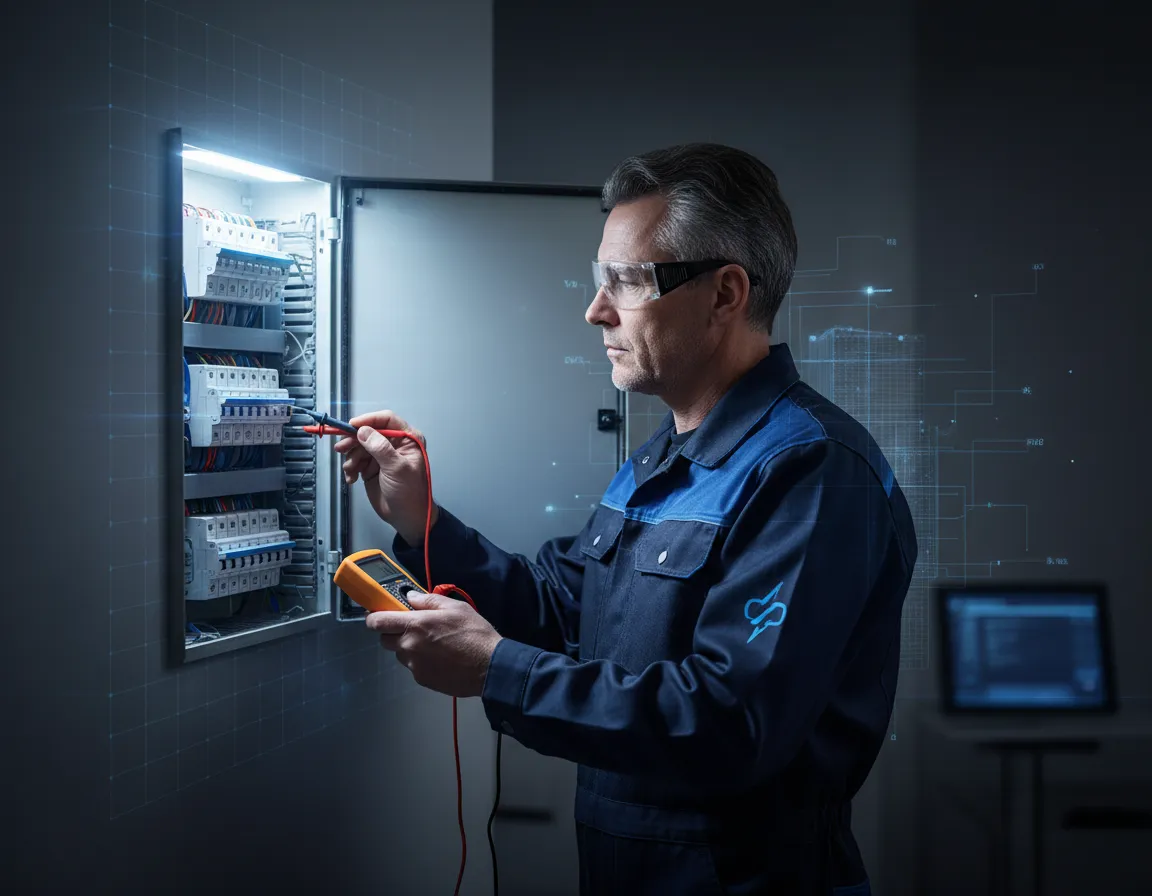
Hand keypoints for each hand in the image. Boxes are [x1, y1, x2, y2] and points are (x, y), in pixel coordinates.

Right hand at [332, 409, 437, 544]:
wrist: (406, 518)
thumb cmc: (410, 493)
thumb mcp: (397, 468)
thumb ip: (380, 448)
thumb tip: (363, 431)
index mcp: (407, 439)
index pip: (387, 420)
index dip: (368, 420)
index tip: (352, 425)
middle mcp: (394, 444)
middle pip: (368, 432)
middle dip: (354, 440)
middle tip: (341, 448)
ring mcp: (381, 455)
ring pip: (358, 446)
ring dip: (351, 457)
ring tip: (351, 470)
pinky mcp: (370, 467)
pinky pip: (355, 460)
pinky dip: (351, 468)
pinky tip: (352, 478)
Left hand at [366, 591, 502, 697]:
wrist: (489, 666)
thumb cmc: (475, 634)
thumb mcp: (455, 608)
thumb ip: (428, 601)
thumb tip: (411, 598)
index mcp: (415, 625)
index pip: (378, 622)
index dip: (373, 617)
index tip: (375, 615)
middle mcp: (410, 647)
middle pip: (385, 640)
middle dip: (393, 632)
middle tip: (412, 628)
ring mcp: (415, 665)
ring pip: (401, 654)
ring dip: (408, 647)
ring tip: (432, 644)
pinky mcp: (422, 680)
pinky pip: (414, 667)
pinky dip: (421, 661)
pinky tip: (440, 657)